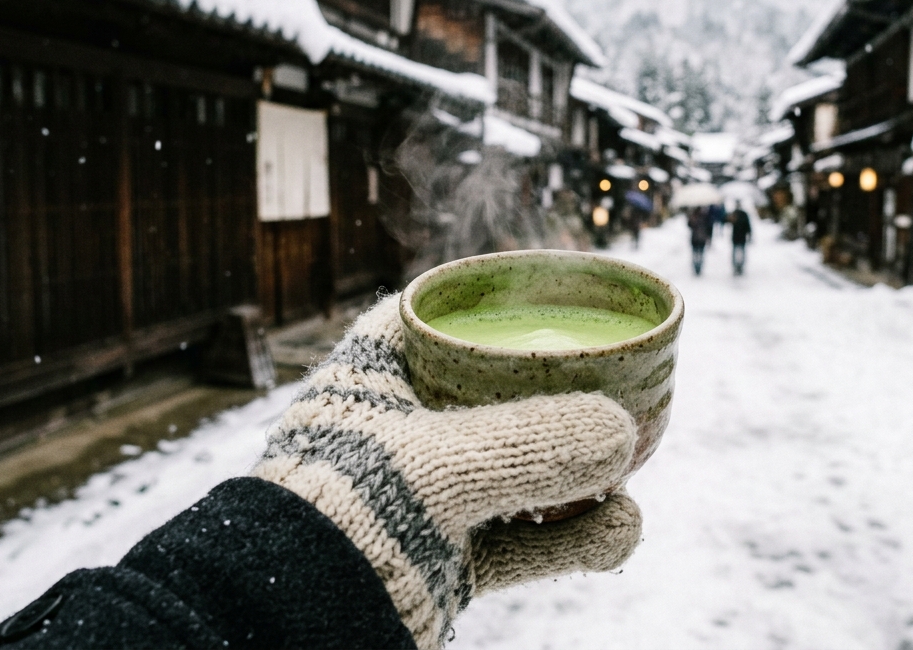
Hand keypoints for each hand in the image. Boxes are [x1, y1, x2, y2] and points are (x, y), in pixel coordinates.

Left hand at [253, 296, 642, 648]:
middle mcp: (395, 434)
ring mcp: (419, 499)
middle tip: (616, 395)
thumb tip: (619, 434)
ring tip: (628, 487)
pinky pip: (519, 541)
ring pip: (515, 475)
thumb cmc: (339, 518)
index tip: (554, 295)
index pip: (434, 318)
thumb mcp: (438, 468)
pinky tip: (617, 534)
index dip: (491, 304)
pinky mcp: (441, 560)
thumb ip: (531, 446)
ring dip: (580, 481)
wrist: (284, 628)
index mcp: (371, 381)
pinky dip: (571, 540)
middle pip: (493, 397)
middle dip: (560, 403)